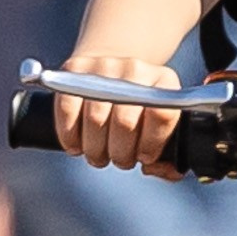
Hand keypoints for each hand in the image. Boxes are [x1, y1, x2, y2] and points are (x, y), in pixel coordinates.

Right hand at [54, 51, 182, 170]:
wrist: (112, 75)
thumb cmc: (140, 114)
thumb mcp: (162, 128)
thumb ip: (168, 159)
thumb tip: (154, 168)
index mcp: (165, 82)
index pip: (162, 114)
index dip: (151, 143)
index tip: (143, 157)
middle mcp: (136, 69)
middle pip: (125, 121)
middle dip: (120, 153)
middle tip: (118, 160)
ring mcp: (104, 66)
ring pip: (95, 119)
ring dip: (95, 149)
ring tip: (98, 155)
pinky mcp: (74, 69)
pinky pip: (68, 109)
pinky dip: (69, 136)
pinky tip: (76, 145)